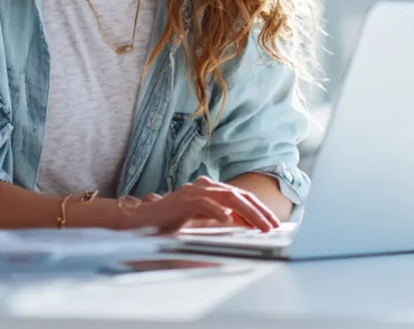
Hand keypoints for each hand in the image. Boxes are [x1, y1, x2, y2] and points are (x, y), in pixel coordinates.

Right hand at [122, 176, 280, 233]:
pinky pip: (205, 205)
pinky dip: (217, 212)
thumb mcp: (198, 220)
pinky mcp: (183, 201)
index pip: (240, 196)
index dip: (258, 209)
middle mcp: (204, 186)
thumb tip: (242, 222)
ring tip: (260, 227)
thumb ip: (218, 217)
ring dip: (247, 213)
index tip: (273, 223)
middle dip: (259, 211)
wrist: (139, 222)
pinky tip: (229, 220)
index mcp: (209, 189)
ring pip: (227, 198)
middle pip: (238, 196)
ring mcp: (193, 191)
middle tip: (274, 226)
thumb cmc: (168, 223)